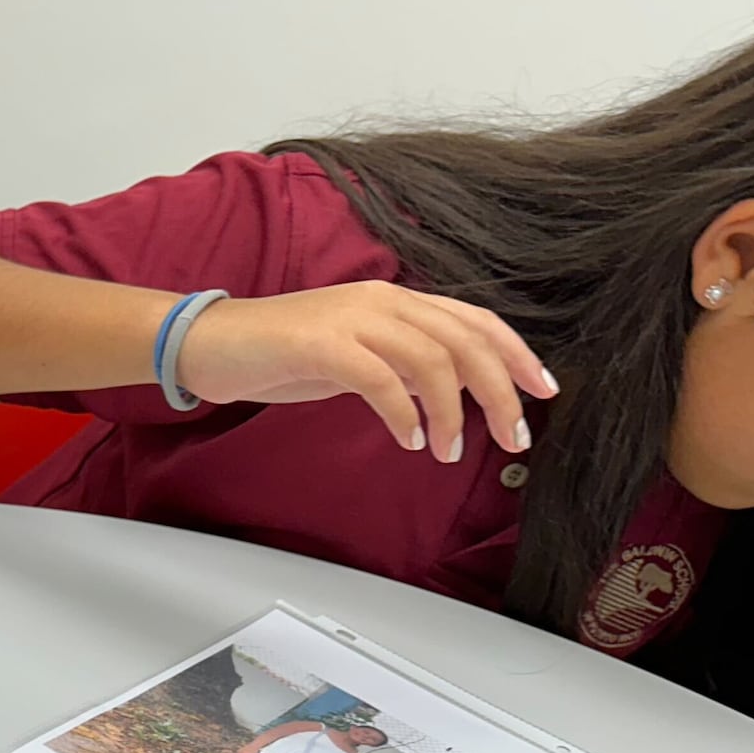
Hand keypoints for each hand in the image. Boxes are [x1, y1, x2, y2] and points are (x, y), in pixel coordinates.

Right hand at [175, 281, 555, 464]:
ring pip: (431, 360)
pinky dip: (402, 413)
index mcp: (395, 301)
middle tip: (514, 438)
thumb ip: (401, 366)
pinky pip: (380, 379)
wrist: (211, 344)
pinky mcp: (321, 344)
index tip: (542, 391)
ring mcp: (351, 319)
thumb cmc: (279, 354)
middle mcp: (382, 302)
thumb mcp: (355, 356)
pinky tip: (407, 440)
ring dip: (450, 412)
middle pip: (465, 341)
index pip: (475, 321)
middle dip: (499, 392)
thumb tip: (445, 394)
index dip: (516, 354)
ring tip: (447, 451)